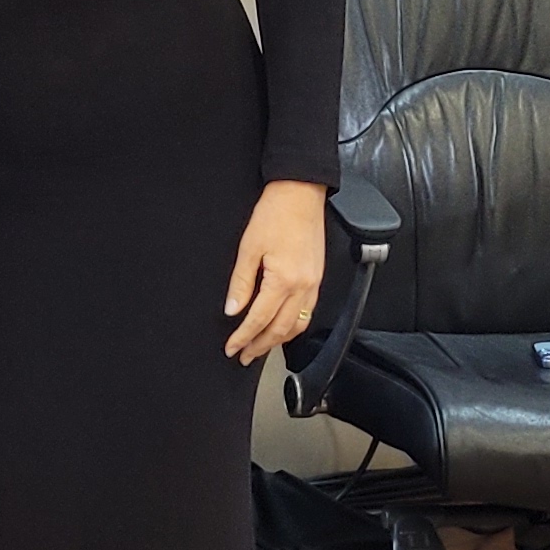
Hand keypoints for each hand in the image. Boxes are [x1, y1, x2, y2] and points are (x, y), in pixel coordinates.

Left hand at [222, 180, 326, 363]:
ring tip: (260, 347)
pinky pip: (307, 312)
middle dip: (260, 346)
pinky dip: (293, 326)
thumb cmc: (275, 214)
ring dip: (277, 341)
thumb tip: (233, 308)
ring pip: (297, 325)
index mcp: (284, 280)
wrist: (299, 194)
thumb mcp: (248, 248)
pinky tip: (282, 328)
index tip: (231, 347)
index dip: (243, 337)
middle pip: (280, 330)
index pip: (259, 319)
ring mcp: (314, 284)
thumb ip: (241, 283)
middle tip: (243, 355)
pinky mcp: (318, 278)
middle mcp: (303, 287)